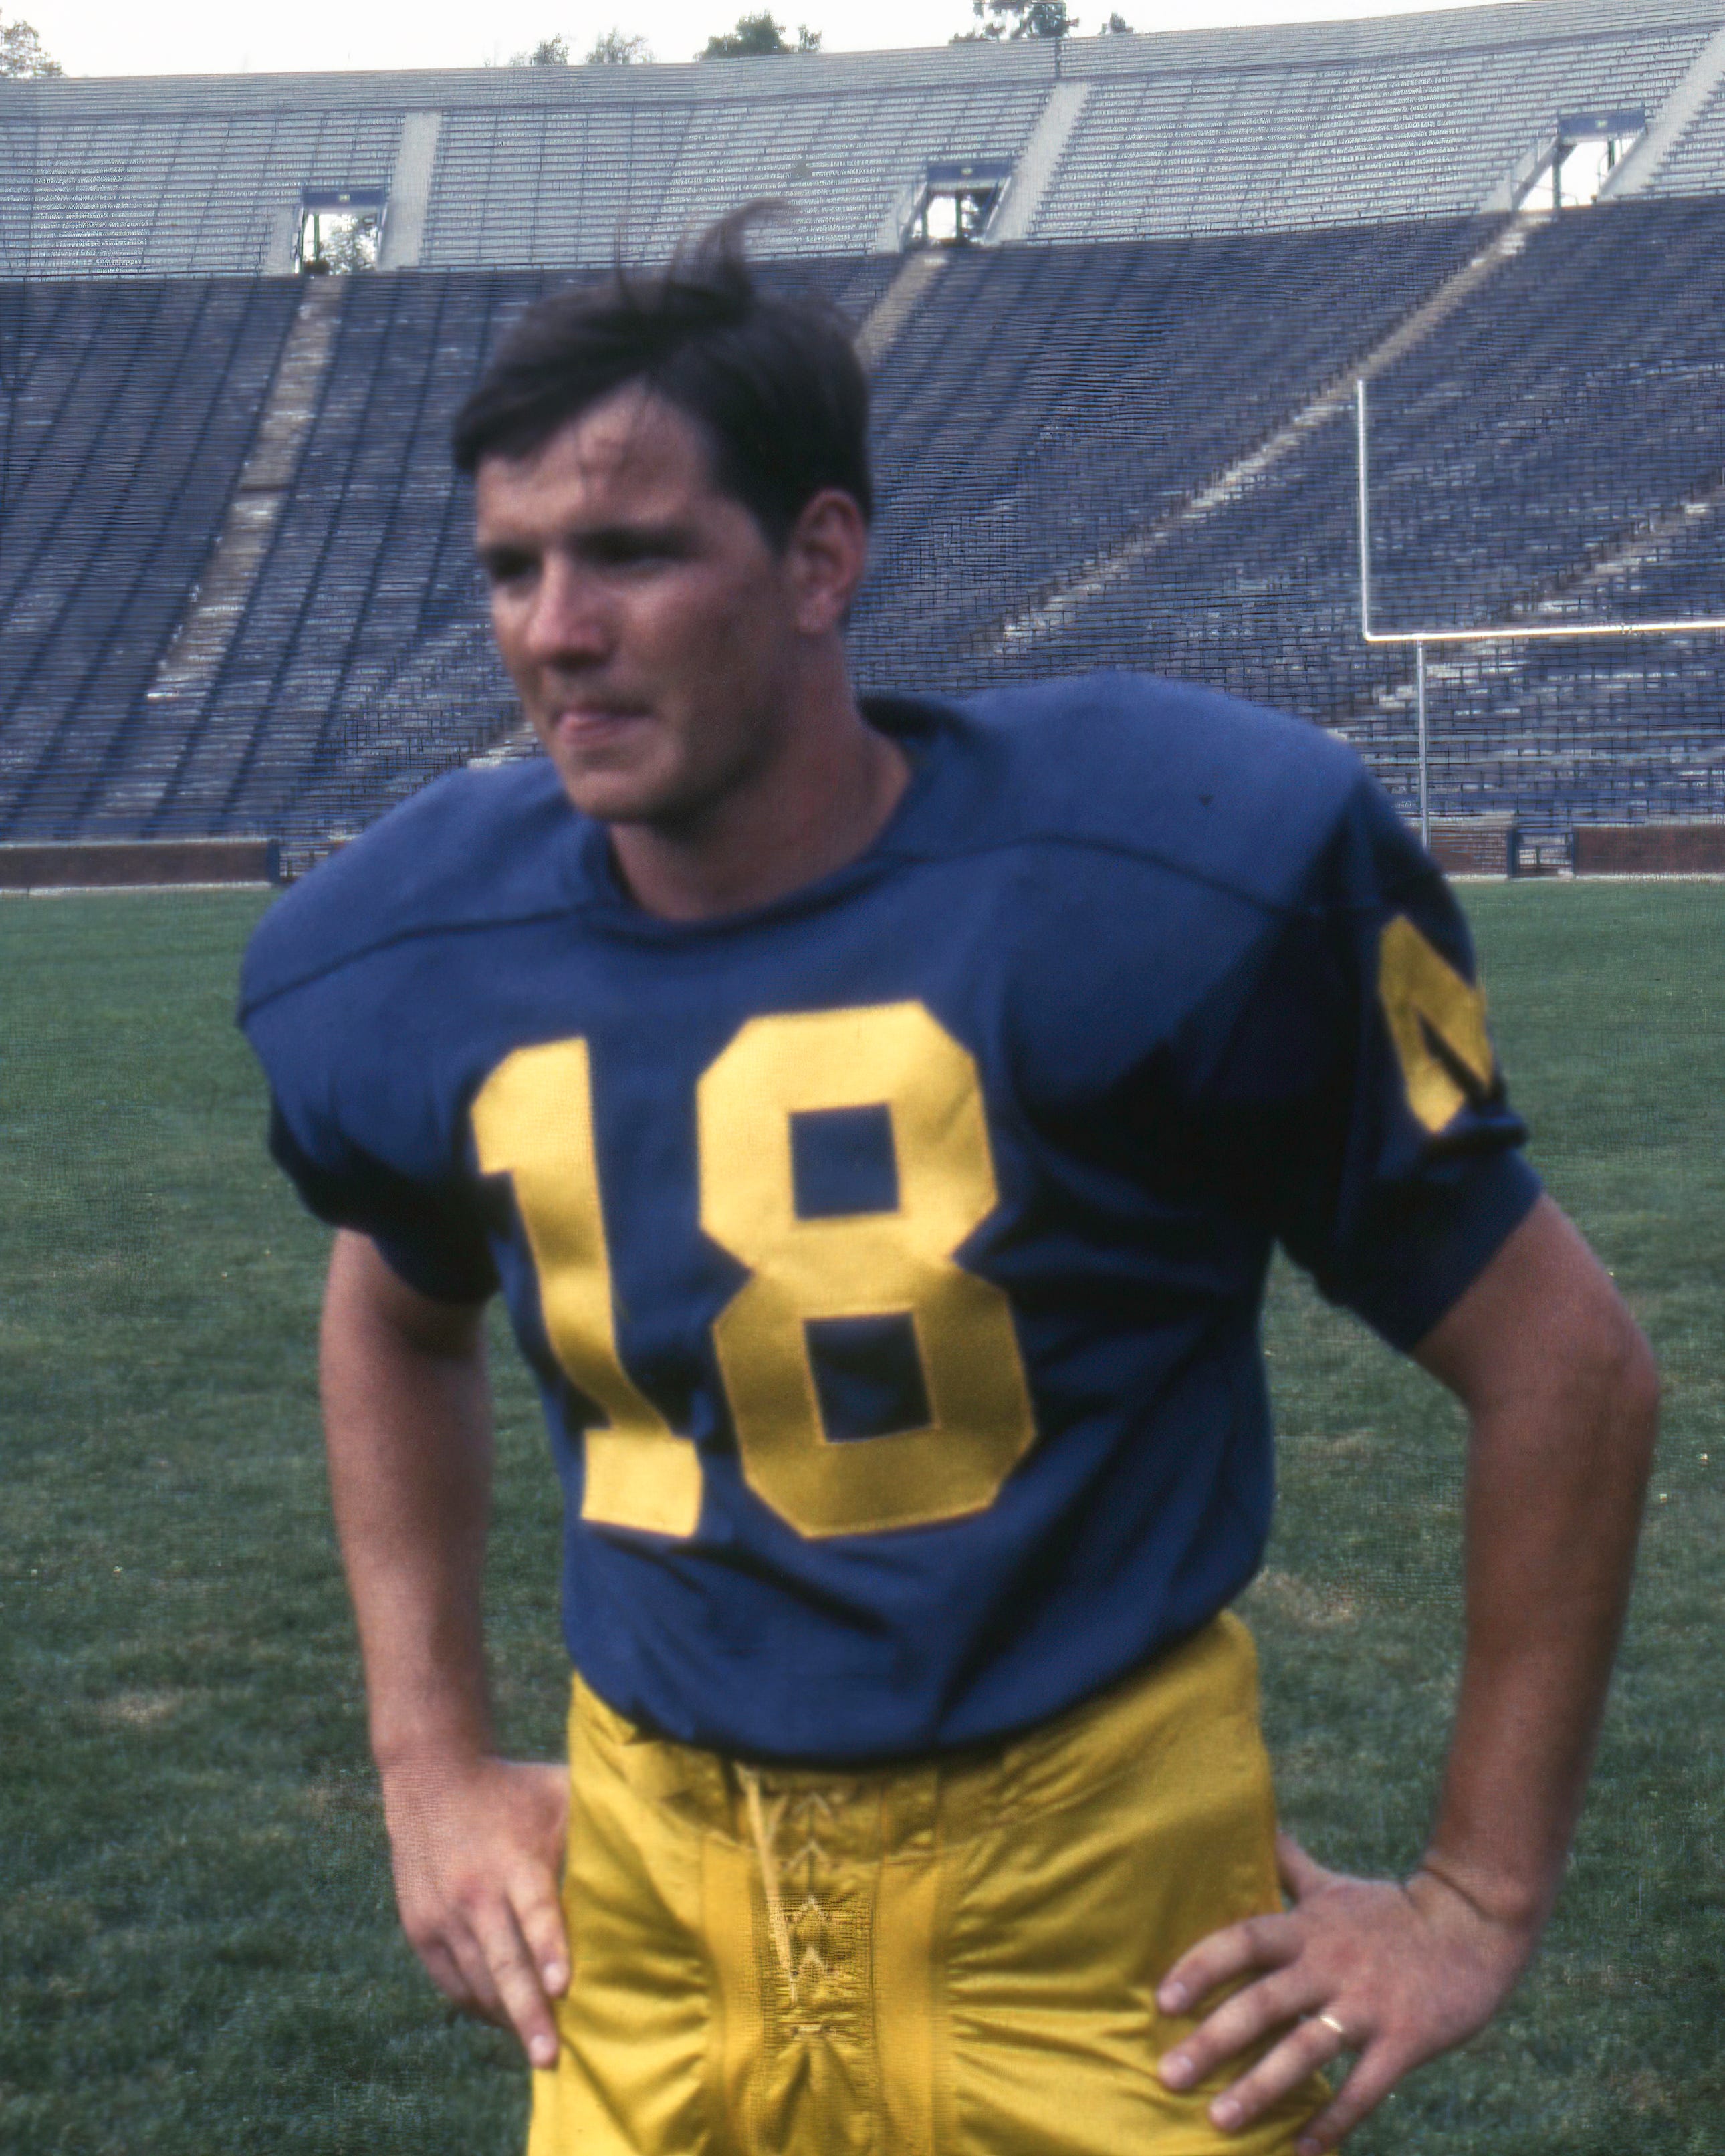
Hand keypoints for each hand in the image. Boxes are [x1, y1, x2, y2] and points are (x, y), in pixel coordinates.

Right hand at [378, 1752, 570, 2068]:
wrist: (431, 1778)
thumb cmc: (514, 1790)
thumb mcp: (558, 1792)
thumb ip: (600, 1819)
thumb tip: (660, 1832)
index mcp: (514, 1861)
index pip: (534, 1912)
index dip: (550, 1949)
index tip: (566, 1987)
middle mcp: (475, 1893)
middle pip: (504, 1963)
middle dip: (528, 2013)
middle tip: (549, 2056)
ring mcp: (442, 1915)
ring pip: (477, 1981)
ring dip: (506, 2017)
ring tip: (538, 2050)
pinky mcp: (420, 1928)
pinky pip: (451, 1981)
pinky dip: (478, 2004)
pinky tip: (503, 2019)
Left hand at [1155, 1833, 1538, 2151]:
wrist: (1474, 1924)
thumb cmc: (1390, 1910)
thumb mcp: (1332, 1885)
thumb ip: (1286, 1864)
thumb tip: (1249, 1823)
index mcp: (1307, 1929)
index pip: (1243, 1941)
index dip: (1201, 1966)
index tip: (1162, 1999)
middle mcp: (1329, 1966)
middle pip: (1263, 2002)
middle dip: (1213, 2041)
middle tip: (1168, 2077)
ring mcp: (1367, 2006)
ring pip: (1306, 2051)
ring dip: (1261, 2089)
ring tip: (1220, 2121)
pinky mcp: (1405, 2040)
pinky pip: (1363, 2089)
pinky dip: (1332, 2122)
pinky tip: (1301, 2152)